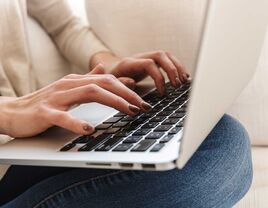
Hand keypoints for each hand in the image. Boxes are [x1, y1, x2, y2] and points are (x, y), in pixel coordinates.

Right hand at [0, 65, 151, 137]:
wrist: (12, 111)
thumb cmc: (44, 102)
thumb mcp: (69, 88)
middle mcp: (68, 85)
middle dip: (126, 94)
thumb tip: (105, 70)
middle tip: (143, 107)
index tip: (143, 99)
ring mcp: (56, 97)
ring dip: (112, 102)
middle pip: (103, 83)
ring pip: (89, 93)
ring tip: (129, 112)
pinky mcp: (44, 112)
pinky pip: (62, 117)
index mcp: (75, 81)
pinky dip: (77, 123)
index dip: (126, 88)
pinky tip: (90, 130)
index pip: (106, 79)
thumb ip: (87, 80)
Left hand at [90, 51, 188, 95]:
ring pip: (166, 55)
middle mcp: (139, 57)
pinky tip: (182, 76)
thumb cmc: (109, 79)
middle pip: (160, 55)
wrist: (107, 70)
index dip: (159, 77)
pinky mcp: (150, 61)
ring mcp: (145, 57)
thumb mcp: (109, 84)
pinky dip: (176, 66)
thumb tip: (132, 82)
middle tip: (177, 85)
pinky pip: (167, 59)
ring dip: (177, 67)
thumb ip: (119, 83)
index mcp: (128, 63)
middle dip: (172, 70)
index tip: (163, 92)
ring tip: (184, 81)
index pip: (149, 64)